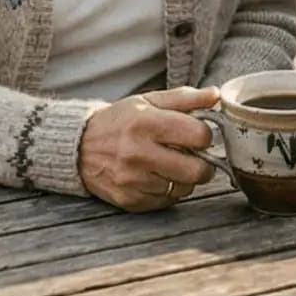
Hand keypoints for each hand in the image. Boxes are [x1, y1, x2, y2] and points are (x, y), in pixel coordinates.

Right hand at [78, 87, 218, 211]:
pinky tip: (157, 176)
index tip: (198, 135)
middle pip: (196, 170)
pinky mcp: (130, 200)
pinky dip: (168, 190)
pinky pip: (167, 201)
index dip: (205, 135)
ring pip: (184, 188)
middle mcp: (138, 153)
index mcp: (146, 123)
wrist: (79, 147)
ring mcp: (133, 180)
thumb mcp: (148, 101)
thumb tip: (216, 95)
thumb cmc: (119, 121)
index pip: (198, 135)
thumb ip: (185, 98)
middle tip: (195, 157)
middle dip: (203, 164)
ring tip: (171, 165)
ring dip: (184, 178)